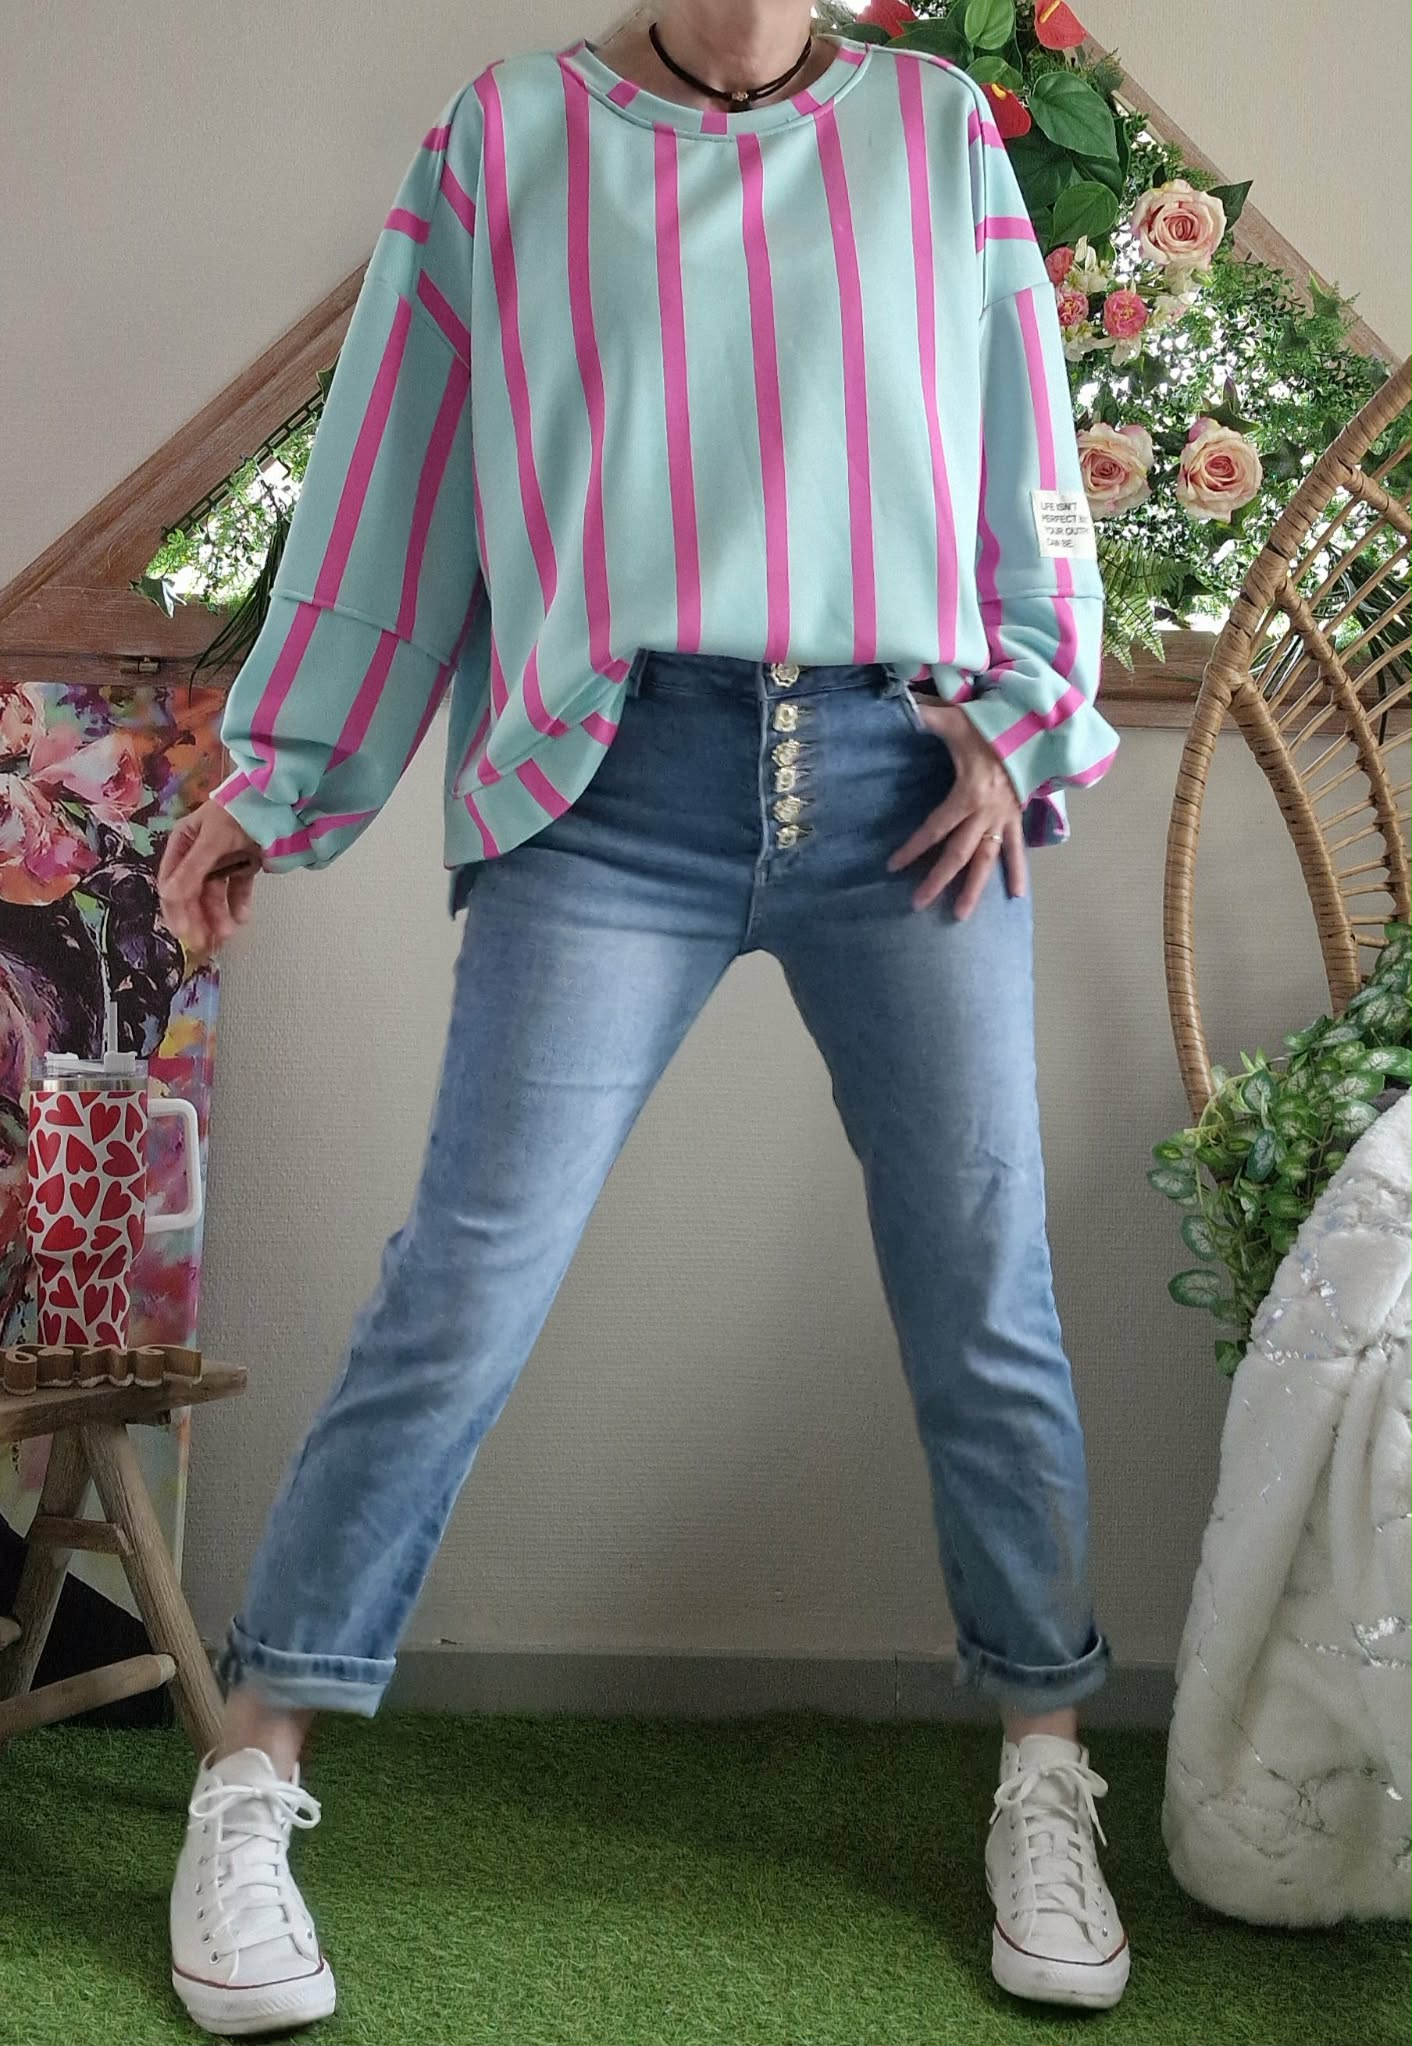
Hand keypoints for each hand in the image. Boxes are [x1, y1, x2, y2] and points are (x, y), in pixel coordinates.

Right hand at [157, 800, 262, 958]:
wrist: (277, 801)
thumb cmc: (238, 813)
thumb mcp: (212, 840)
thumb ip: (193, 870)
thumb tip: (168, 897)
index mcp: (183, 843)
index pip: (172, 882)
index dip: (176, 908)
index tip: (183, 932)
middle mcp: (198, 854)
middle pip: (192, 893)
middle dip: (197, 918)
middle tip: (204, 944)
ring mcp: (221, 861)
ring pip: (214, 895)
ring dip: (218, 916)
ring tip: (227, 934)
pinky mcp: (243, 866)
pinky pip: (236, 890)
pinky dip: (238, 904)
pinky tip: (242, 918)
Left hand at [886, 699, 1027, 918]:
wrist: (1037, 726)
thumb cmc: (993, 724)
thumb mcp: (957, 720)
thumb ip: (927, 716)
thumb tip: (900, 706)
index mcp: (968, 794)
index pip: (935, 828)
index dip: (913, 847)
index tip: (893, 865)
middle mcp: (986, 814)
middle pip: (959, 854)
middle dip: (938, 880)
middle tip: (918, 904)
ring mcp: (1003, 819)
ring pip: (987, 861)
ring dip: (974, 889)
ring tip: (961, 915)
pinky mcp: (1017, 818)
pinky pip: (1016, 850)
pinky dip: (1017, 872)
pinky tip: (1015, 895)